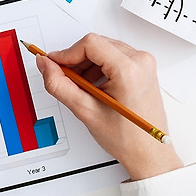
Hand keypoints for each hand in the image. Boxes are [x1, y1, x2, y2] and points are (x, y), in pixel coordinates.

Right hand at [38, 33, 181, 180]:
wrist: (149, 151)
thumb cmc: (127, 137)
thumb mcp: (86, 111)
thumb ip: (60, 85)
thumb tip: (46, 65)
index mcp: (129, 70)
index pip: (90, 44)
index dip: (67, 53)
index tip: (54, 64)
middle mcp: (141, 61)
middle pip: (97, 45)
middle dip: (76, 60)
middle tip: (63, 78)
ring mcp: (144, 63)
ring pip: (105, 49)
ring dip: (87, 65)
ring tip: (80, 87)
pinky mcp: (143, 68)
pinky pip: (115, 57)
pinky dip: (99, 68)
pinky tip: (93, 86)